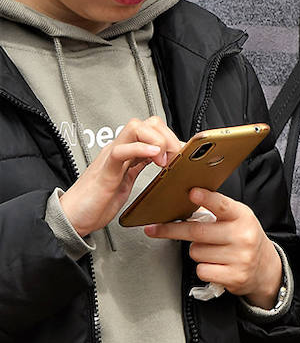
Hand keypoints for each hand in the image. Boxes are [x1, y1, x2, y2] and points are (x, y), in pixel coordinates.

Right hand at [58, 116, 182, 237]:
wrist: (73, 219)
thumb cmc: (98, 202)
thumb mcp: (128, 180)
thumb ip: (142, 166)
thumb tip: (168, 162)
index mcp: (127, 152)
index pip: (152, 129)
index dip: (172, 136)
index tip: (184, 153)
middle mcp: (119, 150)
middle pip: (147, 123)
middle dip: (168, 135)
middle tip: (177, 155)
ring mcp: (111, 158)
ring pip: (135, 129)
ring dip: (158, 139)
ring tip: (165, 157)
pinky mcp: (105, 171)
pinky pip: (122, 151)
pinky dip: (140, 148)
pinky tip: (154, 155)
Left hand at [144, 187, 282, 308]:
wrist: (265, 267)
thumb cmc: (244, 239)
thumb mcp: (237, 219)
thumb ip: (217, 212)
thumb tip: (188, 202)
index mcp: (243, 216)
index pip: (223, 205)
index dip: (206, 199)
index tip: (192, 192)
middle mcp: (243, 235)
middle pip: (197, 232)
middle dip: (172, 230)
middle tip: (155, 229)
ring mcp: (240, 257)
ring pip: (196, 252)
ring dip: (197, 252)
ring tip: (212, 251)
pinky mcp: (234, 276)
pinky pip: (202, 270)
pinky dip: (204, 268)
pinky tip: (216, 265)